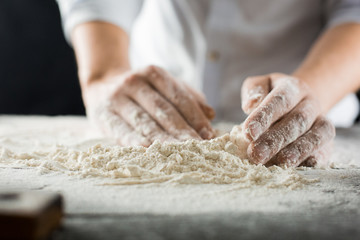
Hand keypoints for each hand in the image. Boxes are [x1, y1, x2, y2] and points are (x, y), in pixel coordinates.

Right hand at [83, 65, 215, 145]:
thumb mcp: (163, 86)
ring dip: (164, 139)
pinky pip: (122, 130)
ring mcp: (117, 98)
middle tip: (200, 148)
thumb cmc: (141, 90)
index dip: (195, 117)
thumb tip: (211, 114)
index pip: (179, 97)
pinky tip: (148, 150)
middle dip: (183, 131)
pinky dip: (135, 140)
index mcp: (153, 73)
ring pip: (145, 122)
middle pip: (163, 110)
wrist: (101, 85)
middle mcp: (134, 82)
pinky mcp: (103, 114)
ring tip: (181, 153)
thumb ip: (187, 97)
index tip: (209, 135)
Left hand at [241, 73, 334, 167]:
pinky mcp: (327, 141)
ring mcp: (322, 122)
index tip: (248, 132)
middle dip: (275, 139)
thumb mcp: (261, 85)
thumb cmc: (272, 96)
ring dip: (297, 150)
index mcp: (293, 88)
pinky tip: (301, 167)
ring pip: (316, 135)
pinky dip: (315, 159)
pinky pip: (325, 150)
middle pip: (297, 121)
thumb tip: (251, 105)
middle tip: (256, 154)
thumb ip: (254, 91)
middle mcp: (311, 103)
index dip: (264, 116)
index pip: (280, 100)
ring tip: (280, 163)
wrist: (299, 103)